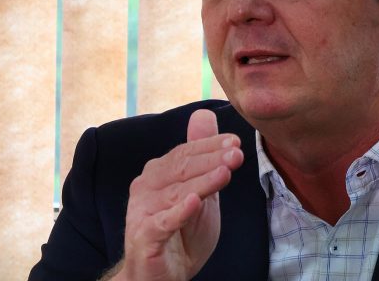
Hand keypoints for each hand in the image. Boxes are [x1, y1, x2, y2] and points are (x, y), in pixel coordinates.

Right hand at [112, 109, 243, 280]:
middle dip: (212, 159)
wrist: (160, 275)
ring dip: (203, 181)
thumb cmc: (180, 231)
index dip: (210, 146)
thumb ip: (201, 156)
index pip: (186, 152)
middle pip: (182, 168)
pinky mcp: (144, 235)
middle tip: (236, 154)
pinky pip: (162, 222)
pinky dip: (179, 212)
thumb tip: (204, 114)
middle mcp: (147, 186)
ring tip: (226, 173)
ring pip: (177, 192)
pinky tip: (195, 202)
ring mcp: (142, 210)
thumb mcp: (199, 189)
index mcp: (159, 172)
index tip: (236, 142)